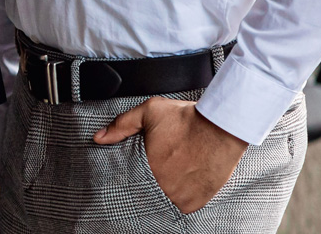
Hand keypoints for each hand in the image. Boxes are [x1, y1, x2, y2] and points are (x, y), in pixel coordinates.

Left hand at [93, 97, 246, 213]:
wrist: (222, 127)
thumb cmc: (186, 119)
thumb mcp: (149, 113)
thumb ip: (122, 125)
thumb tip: (99, 137)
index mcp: (147, 167)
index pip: (130, 179)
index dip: (134, 174)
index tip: (141, 166)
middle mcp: (162, 186)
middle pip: (148, 190)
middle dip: (150, 181)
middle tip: (161, 168)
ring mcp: (180, 196)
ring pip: (165, 199)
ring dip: (166, 190)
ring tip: (173, 174)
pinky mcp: (197, 201)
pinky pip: (183, 206)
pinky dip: (183, 197)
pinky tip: (184, 182)